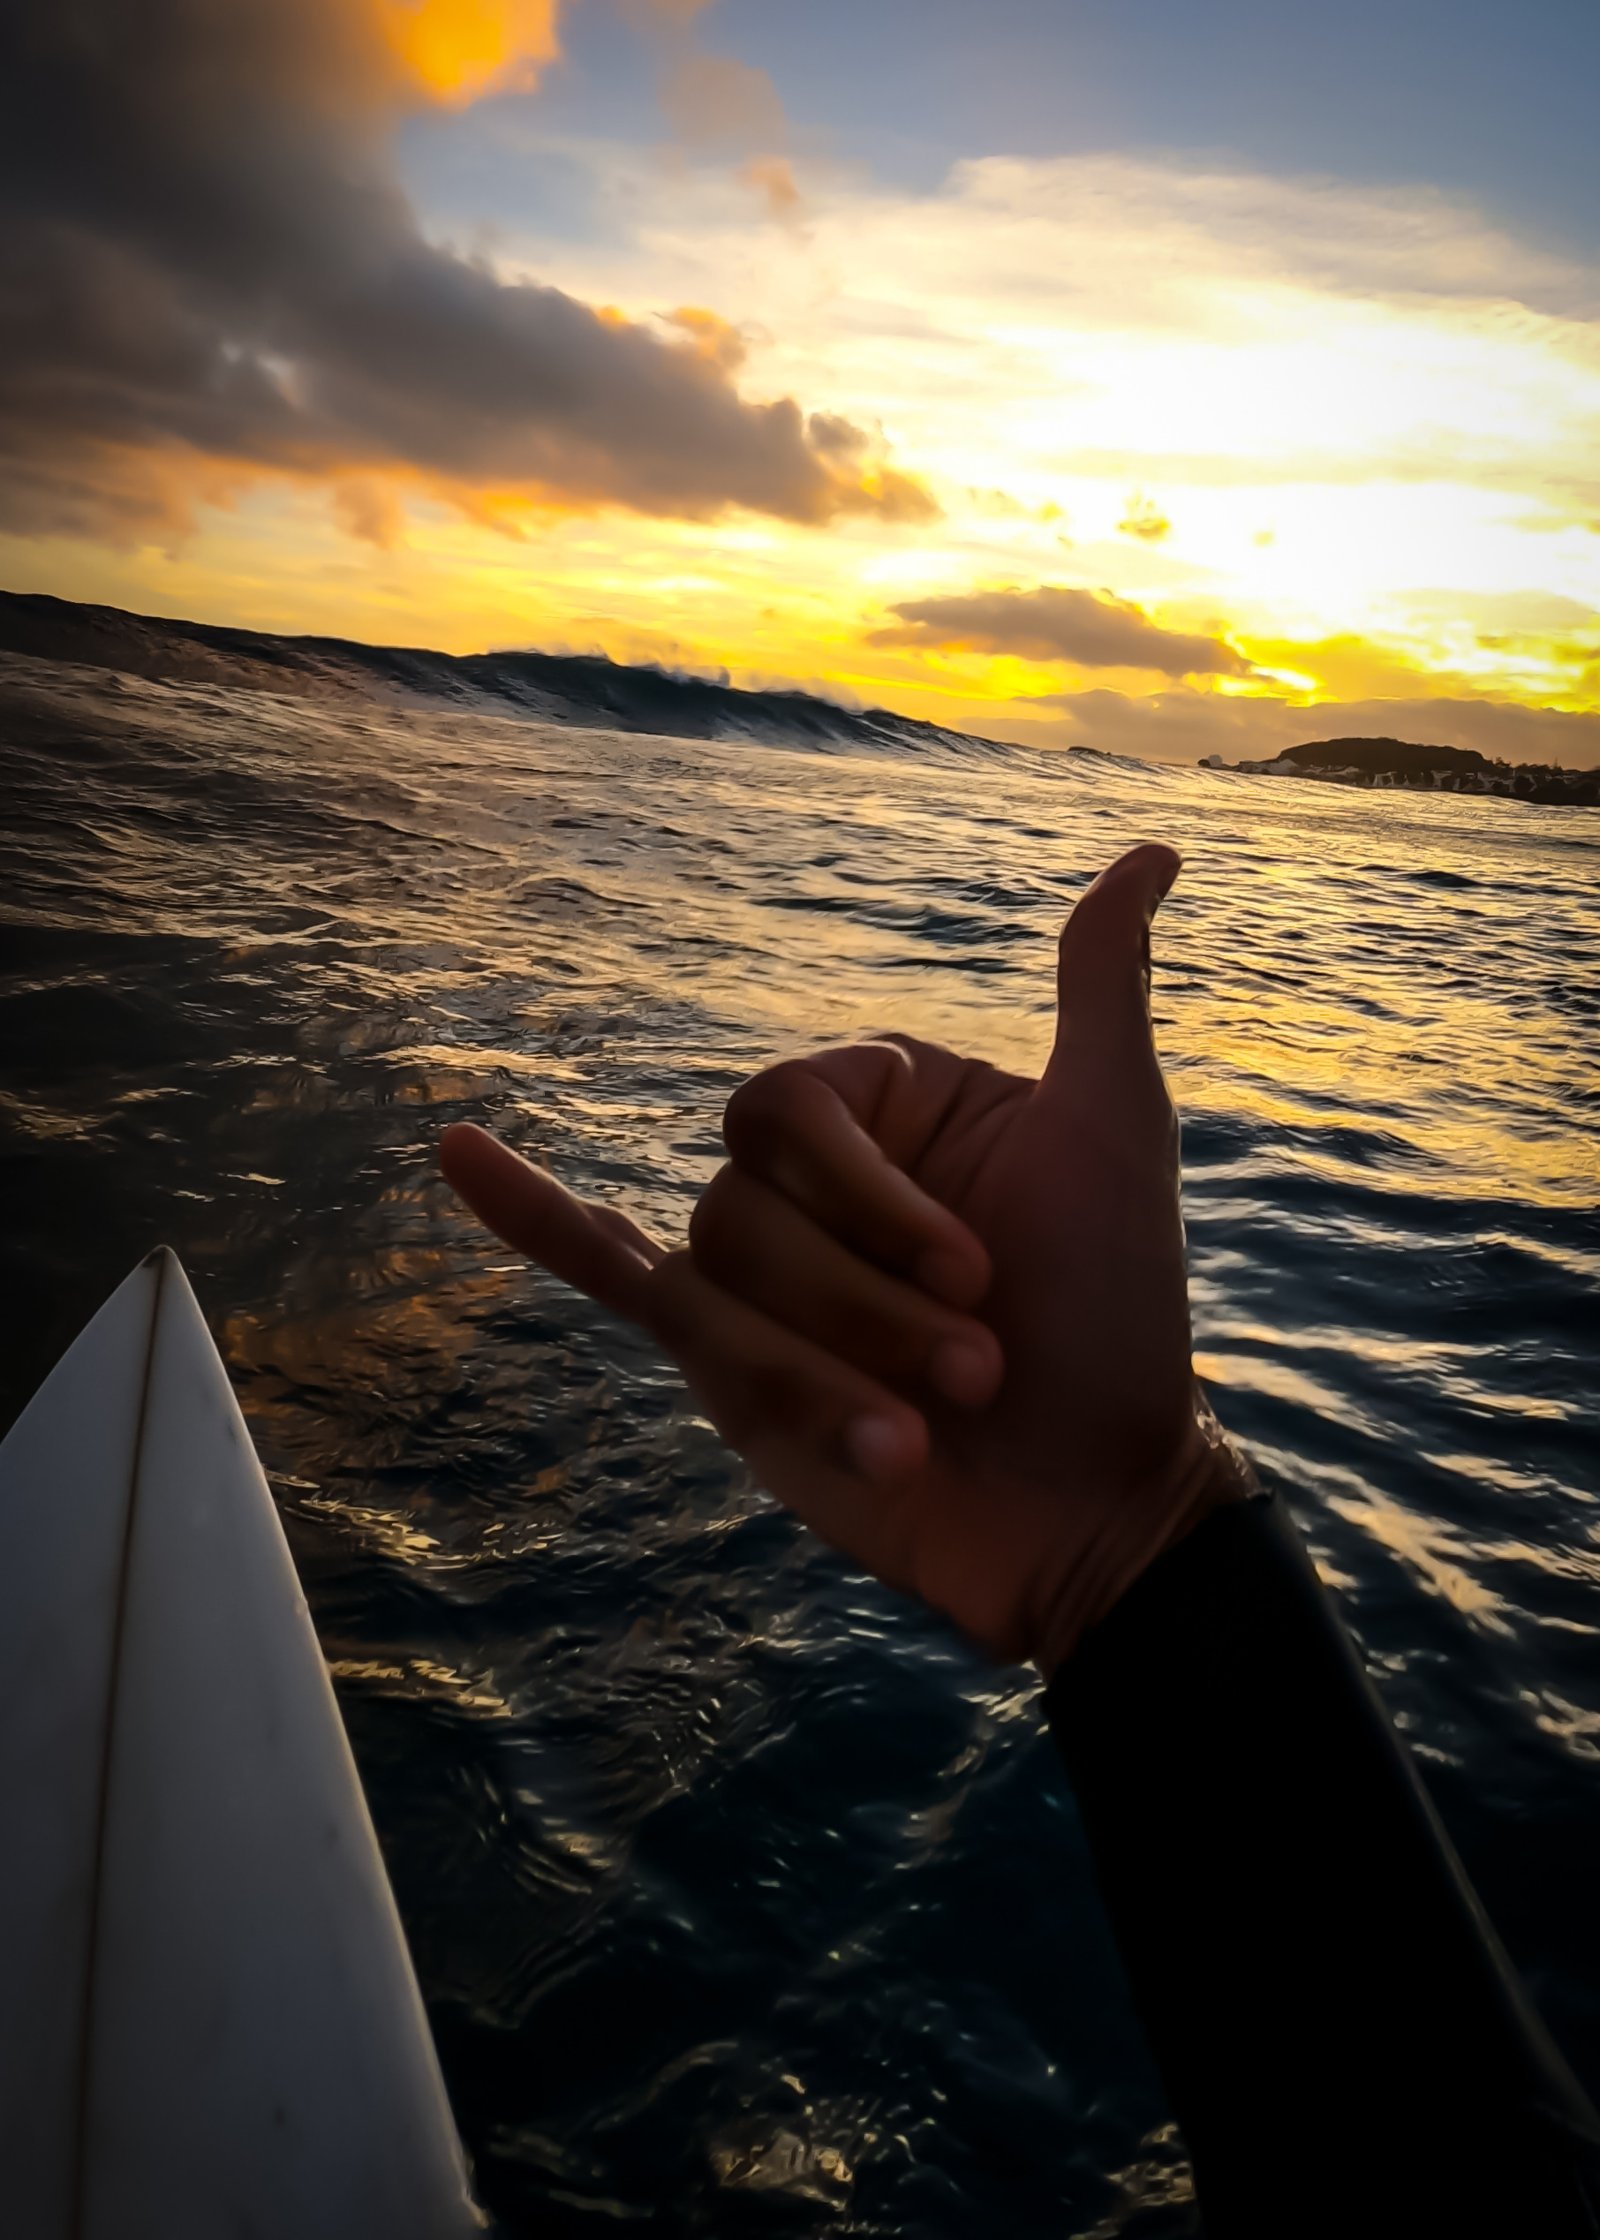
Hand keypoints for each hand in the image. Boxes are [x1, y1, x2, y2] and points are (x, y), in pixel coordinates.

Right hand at [440, 843, 1250, 1672]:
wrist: (1091, 1502)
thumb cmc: (1117, 1322)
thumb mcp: (1113, 1137)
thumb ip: (1097, 992)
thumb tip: (1153, 853)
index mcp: (882, 1111)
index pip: (789, 1109)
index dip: (870, 1202)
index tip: (981, 1272)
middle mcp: (809, 1180)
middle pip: (740, 1207)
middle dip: (864, 1307)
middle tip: (978, 1370)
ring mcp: (757, 1270)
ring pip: (707, 1286)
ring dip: (821, 1371)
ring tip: (925, 1431)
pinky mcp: (719, 1363)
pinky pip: (604, 1274)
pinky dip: (528, 1217)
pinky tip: (454, 1151)